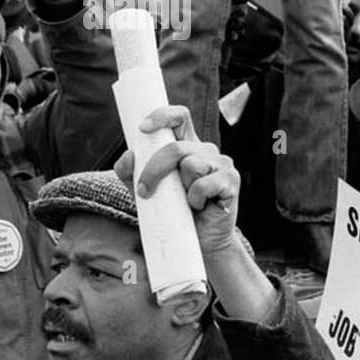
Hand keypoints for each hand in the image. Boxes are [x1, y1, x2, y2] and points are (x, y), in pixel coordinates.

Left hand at [113, 104, 239, 255]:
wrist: (200, 243)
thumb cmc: (175, 213)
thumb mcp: (146, 191)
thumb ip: (132, 173)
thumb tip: (128, 157)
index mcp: (188, 147)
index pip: (179, 118)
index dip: (162, 116)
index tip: (143, 129)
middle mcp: (206, 151)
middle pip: (176, 147)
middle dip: (153, 169)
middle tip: (144, 190)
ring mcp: (221, 164)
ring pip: (190, 164)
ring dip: (180, 189)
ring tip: (186, 202)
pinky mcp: (231, 181)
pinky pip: (203, 185)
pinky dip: (195, 200)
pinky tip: (201, 207)